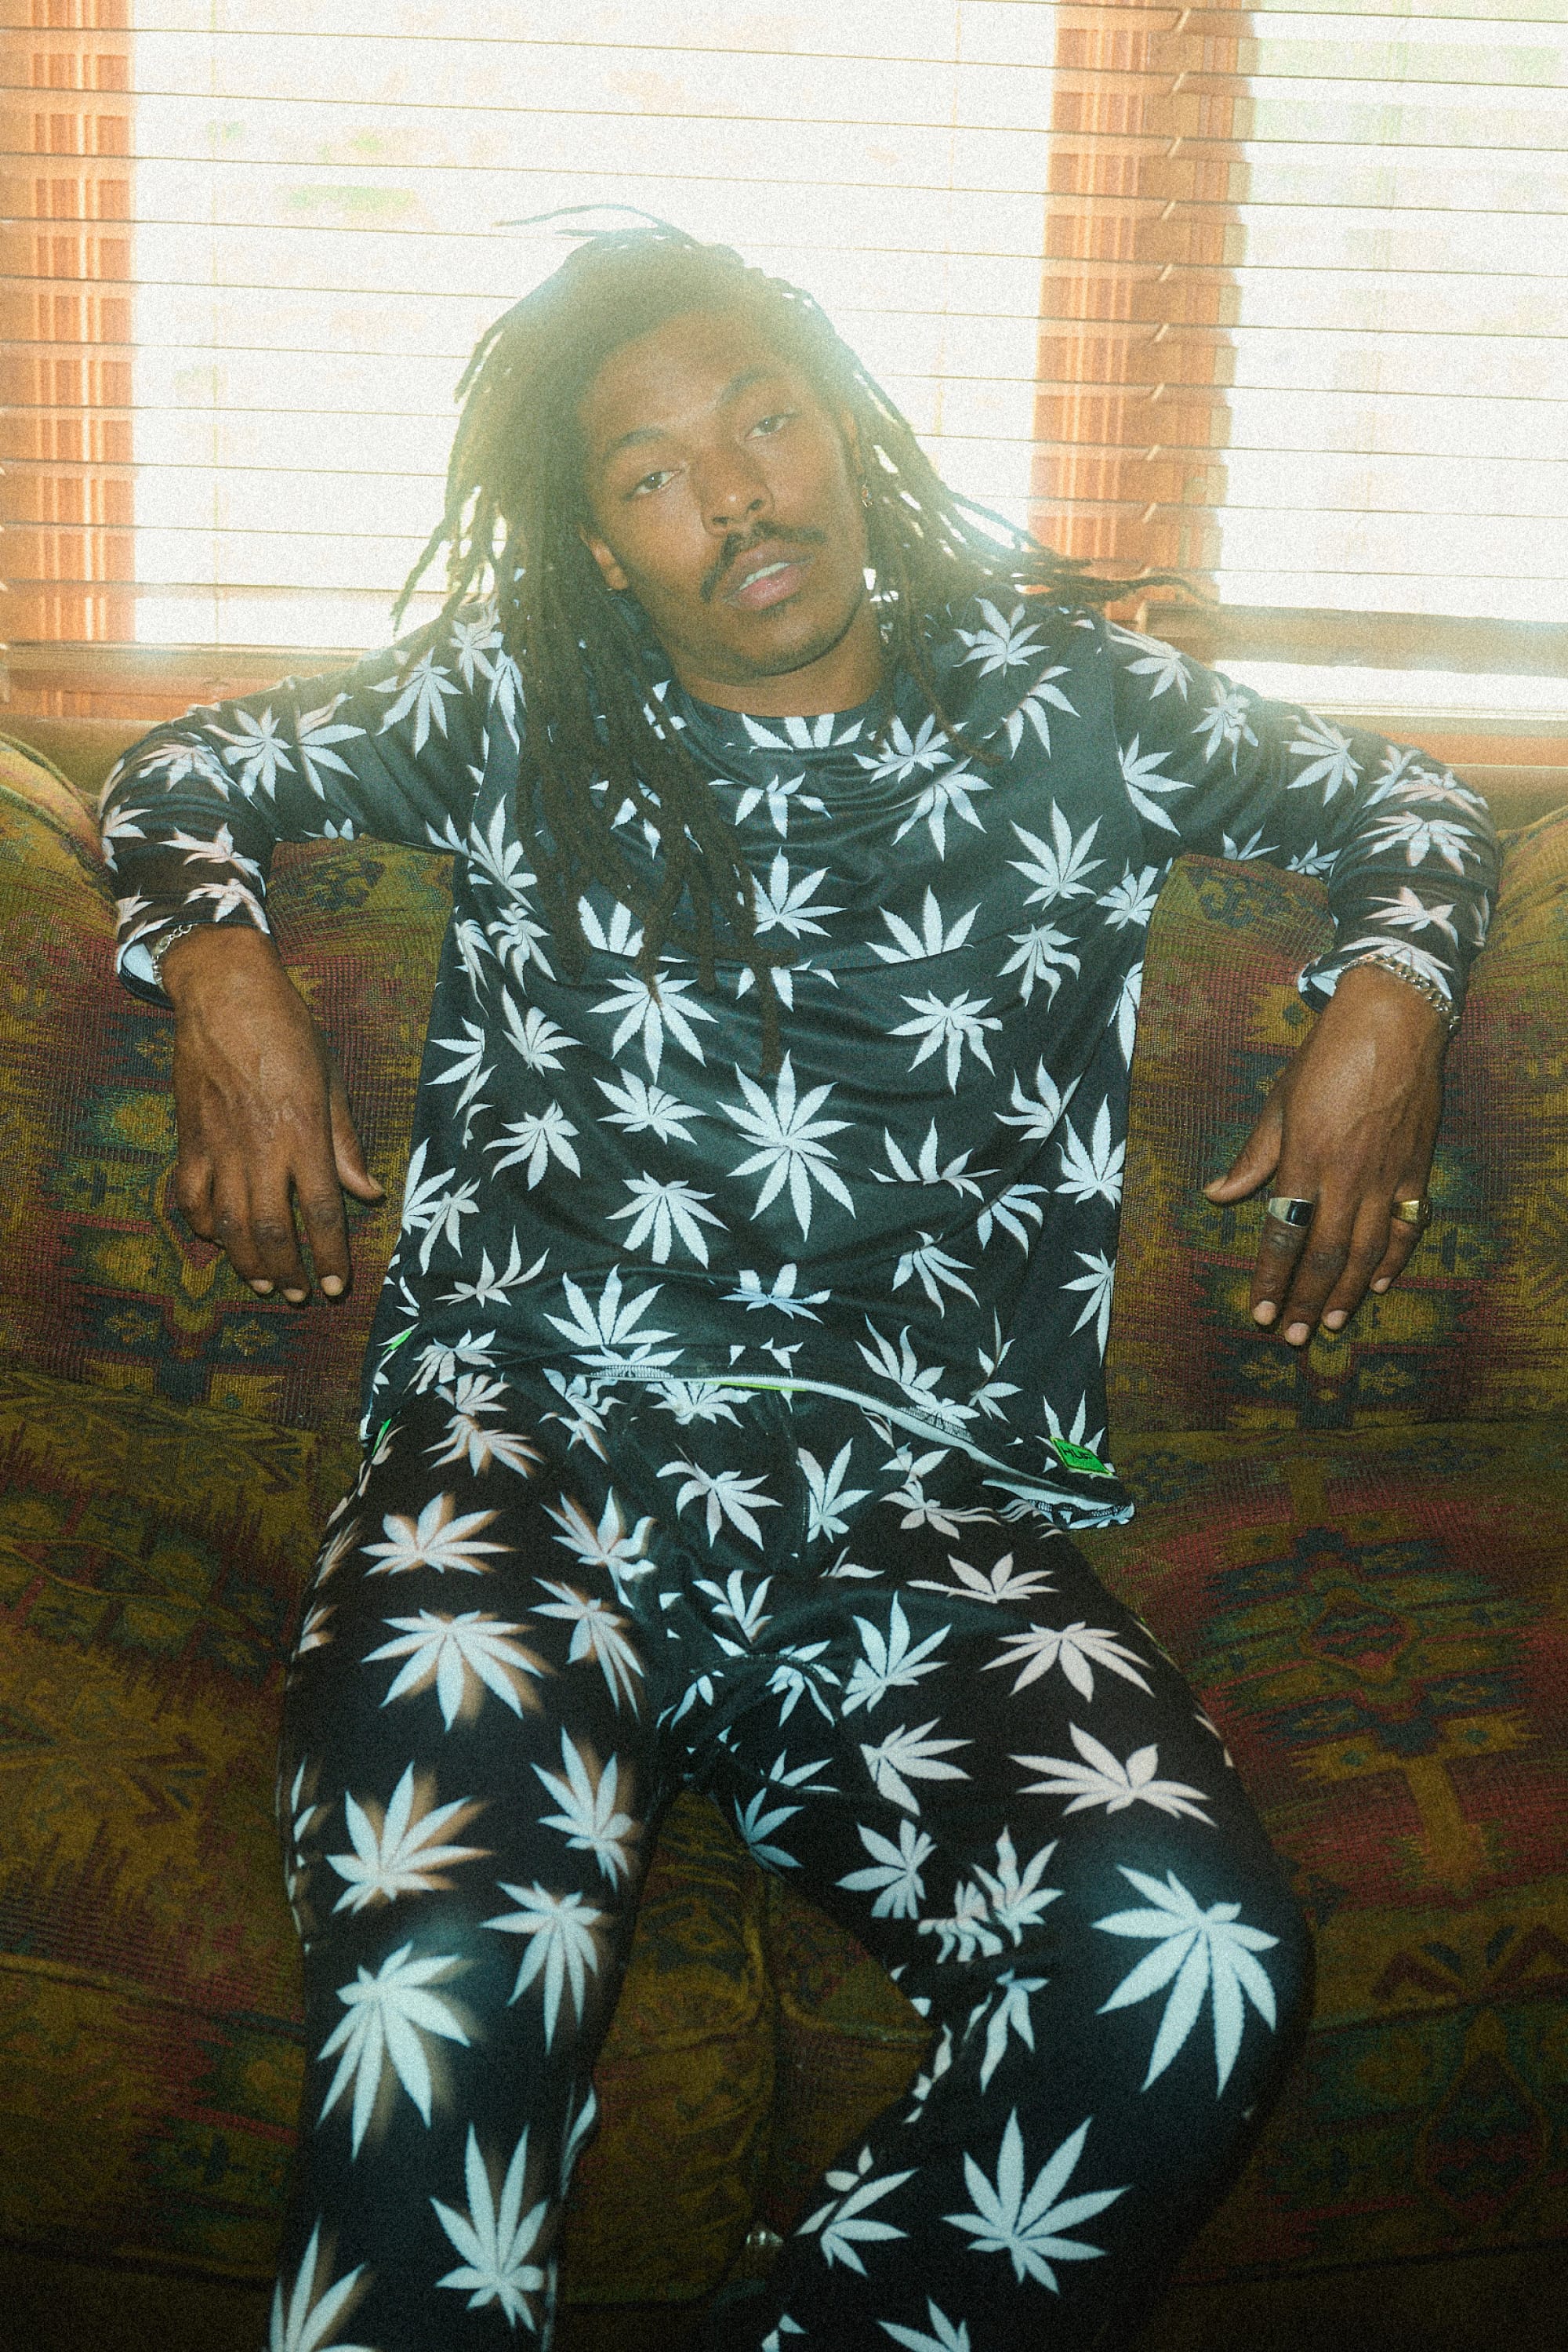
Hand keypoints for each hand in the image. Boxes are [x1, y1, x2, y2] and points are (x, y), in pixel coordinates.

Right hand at [161, 925, 383, 1302]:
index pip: (322, 1213)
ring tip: (262, 1281)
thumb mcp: (331, 1082)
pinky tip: (214, 1239)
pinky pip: (190, 1196)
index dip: (329, 1256)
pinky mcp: (190, 1137)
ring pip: (229, 1222)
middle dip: (286, 1271)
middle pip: (272, 1229)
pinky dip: (201, 1224)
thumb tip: (368, 1193)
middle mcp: (261, 1148)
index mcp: (303, 1135)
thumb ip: (346, 1143)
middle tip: (296, 1294)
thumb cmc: (289, 1033)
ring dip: (246, 1260)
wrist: (227, 995)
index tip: (333, 1286)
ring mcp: (220, 1145)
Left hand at [1202, 961, 1447, 1346]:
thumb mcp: (1279, 1102)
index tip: (1258, 1311)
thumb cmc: (1326, 1057)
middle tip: (1289, 1335)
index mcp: (1305, 1159)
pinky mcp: (1417, 1171)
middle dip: (1304, 1300)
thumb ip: (1253, 1156)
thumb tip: (1217, 1195)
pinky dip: (1394, 1261)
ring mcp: (1387, 1177)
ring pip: (1366, 1251)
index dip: (1270, 1278)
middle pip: (1324, 1255)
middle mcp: (1346, 1177)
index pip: (1283, 1235)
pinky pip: (1407, 1228)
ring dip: (1345, 1293)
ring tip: (1327, 1324)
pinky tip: (1378, 1284)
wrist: (1393, 1022)